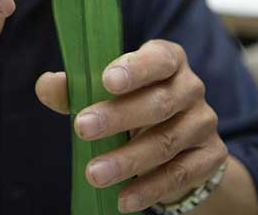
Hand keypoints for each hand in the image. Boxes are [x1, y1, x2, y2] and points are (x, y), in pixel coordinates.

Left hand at [35, 39, 227, 212]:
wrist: (178, 142)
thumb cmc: (131, 104)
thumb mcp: (105, 92)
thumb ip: (75, 88)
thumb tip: (46, 85)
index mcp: (167, 59)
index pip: (158, 58)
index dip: (135, 69)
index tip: (106, 80)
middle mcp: (191, 87)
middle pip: (158, 102)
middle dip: (118, 117)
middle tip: (81, 128)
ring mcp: (204, 122)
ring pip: (167, 141)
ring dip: (128, 160)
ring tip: (94, 173)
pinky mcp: (211, 155)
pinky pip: (180, 174)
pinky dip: (150, 188)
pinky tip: (123, 199)